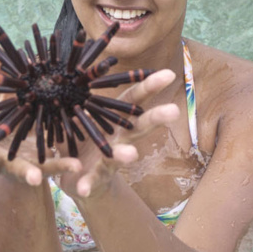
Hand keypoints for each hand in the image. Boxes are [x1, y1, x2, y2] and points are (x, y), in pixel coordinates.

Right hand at [0, 32, 82, 187]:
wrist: (27, 159)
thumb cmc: (8, 121)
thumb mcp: (1, 95)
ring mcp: (16, 165)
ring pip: (20, 172)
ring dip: (29, 175)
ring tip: (37, 178)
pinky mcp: (41, 169)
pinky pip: (53, 167)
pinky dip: (63, 167)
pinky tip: (76, 165)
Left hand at [57, 68, 180, 199]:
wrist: (78, 179)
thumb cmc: (82, 139)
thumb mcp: (80, 115)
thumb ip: (81, 95)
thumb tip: (79, 63)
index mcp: (116, 120)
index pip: (135, 99)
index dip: (150, 86)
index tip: (169, 73)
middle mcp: (120, 139)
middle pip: (139, 126)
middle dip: (155, 118)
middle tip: (174, 110)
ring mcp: (109, 160)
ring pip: (120, 156)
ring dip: (125, 155)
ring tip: (131, 154)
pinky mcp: (94, 179)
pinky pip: (91, 181)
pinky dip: (88, 184)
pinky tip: (84, 189)